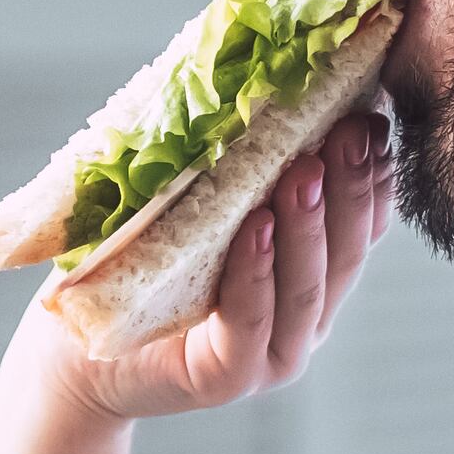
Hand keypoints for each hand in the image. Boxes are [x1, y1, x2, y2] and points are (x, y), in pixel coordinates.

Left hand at [57, 112, 390, 423]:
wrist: (77, 352)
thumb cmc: (137, 269)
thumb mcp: (197, 207)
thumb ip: (238, 169)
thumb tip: (263, 76)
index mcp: (307, 274)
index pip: (359, 225)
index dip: (373, 176)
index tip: (375, 117)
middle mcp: (302, 316)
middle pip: (345, 251)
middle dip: (352, 188)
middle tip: (354, 130)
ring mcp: (271, 352)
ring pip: (307, 286)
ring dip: (310, 225)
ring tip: (306, 172)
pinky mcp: (228, 377)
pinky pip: (252, 323)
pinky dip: (257, 274)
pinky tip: (258, 230)